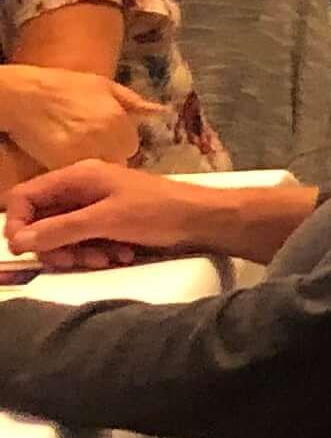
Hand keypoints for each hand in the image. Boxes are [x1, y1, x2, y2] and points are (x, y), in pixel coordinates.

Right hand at [0, 63, 158, 172]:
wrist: (24, 95)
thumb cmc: (63, 87)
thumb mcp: (103, 86)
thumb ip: (133, 102)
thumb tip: (160, 111)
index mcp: (118, 120)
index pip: (131, 146)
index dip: (118, 142)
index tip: (104, 137)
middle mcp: (106, 138)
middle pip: (118, 161)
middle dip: (107, 154)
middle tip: (88, 143)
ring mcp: (84, 152)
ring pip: (99, 170)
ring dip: (92, 163)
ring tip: (74, 147)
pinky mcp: (61, 163)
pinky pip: (76, 173)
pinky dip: (71, 168)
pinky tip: (61, 153)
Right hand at [8, 159, 195, 267]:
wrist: (204, 220)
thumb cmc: (158, 212)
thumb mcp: (106, 221)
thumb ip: (60, 230)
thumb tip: (18, 240)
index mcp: (77, 177)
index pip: (24, 196)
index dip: (18, 223)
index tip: (26, 249)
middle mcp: (82, 188)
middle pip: (42, 220)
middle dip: (55, 245)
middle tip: (75, 260)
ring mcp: (96, 205)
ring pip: (64, 235)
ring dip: (79, 252)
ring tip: (107, 257)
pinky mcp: (111, 222)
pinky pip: (87, 240)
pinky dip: (98, 251)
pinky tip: (120, 255)